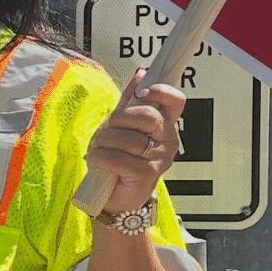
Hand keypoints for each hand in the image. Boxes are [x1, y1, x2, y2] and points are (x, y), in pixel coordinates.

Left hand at [84, 69, 185, 214]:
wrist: (112, 195)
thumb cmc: (118, 159)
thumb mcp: (121, 125)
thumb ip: (130, 101)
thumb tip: (140, 74)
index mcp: (164, 125)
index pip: (174, 101)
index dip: (160, 91)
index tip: (142, 92)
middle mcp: (167, 141)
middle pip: (147, 115)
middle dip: (118, 120)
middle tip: (107, 131)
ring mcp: (159, 159)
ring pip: (127, 137)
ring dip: (104, 142)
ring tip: (100, 149)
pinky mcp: (146, 175)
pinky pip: (118, 157)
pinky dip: (100, 157)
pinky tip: (96, 160)